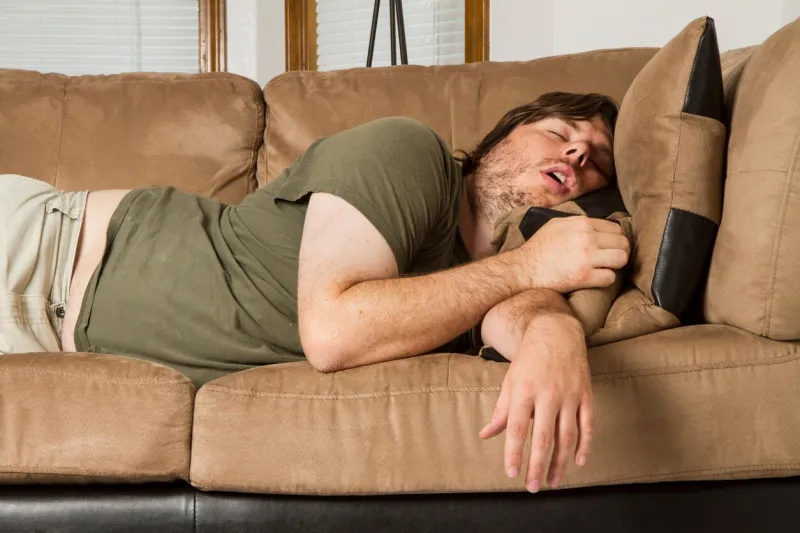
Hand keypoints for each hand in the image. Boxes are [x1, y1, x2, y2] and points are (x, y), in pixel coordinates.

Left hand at [479, 316, 592, 492]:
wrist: (556, 332)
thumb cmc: (528, 360)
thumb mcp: (510, 382)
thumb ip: (501, 411)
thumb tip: (485, 435)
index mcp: (524, 391)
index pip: (517, 428)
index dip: (514, 452)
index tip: (511, 473)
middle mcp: (548, 394)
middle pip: (543, 437)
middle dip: (538, 465)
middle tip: (533, 487)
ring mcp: (570, 395)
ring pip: (567, 435)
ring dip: (561, 462)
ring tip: (553, 482)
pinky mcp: (586, 394)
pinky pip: (587, 424)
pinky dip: (585, 444)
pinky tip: (578, 462)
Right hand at [513, 216, 629, 292]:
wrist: (523, 269)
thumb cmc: (538, 247)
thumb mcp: (556, 224)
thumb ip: (578, 223)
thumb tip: (597, 225)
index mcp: (582, 223)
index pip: (616, 229)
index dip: (614, 239)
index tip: (608, 247)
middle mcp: (586, 238)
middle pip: (623, 243)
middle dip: (619, 252)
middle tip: (610, 259)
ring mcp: (586, 257)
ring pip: (621, 259)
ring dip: (615, 265)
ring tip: (606, 268)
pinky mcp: (584, 277)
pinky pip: (610, 278)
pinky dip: (605, 280)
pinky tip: (595, 279)